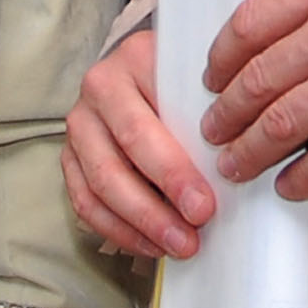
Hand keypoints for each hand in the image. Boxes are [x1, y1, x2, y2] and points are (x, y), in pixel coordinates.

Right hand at [66, 29, 215, 258]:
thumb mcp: (202, 80)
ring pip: (98, 185)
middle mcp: (98, 89)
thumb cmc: (186, 79)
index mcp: (133, 61)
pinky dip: (118, 229)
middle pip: (117, 161)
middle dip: (155, 208)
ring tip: (177, 246)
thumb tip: (236, 170)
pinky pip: (85, 202)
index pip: (146, 127)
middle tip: (191, 235)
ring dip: (138, 225)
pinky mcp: (71, 156)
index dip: (174, 172)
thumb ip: (213, 113)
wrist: (152, 66)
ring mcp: (80, 123)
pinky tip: (150, 244)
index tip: (204, 205)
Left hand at [200, 0, 307, 201]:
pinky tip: (290, 185)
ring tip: (235, 164)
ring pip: (282, 123)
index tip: (212, 75)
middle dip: (227, 112)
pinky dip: (302, 176)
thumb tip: (291, 38)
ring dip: (250, 150)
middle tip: (212, 130)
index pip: (250, 23)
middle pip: (257, 79)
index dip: (221, 56)